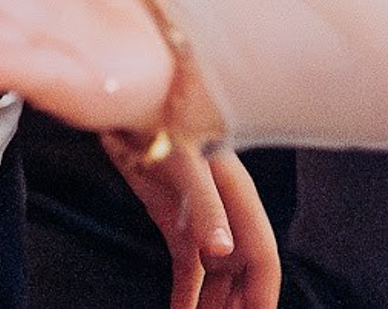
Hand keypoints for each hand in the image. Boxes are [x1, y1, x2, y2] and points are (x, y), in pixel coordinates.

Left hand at [102, 136, 280, 308]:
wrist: (124, 100)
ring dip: (211, 306)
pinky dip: (186, 297)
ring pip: (215, 278)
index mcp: (238, 199)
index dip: (262, 296)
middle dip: (235, 306)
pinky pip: (187, 270)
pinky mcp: (174, 220)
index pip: (263, 258)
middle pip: (240, 276)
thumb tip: (223, 249)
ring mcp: (200, 219)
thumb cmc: (160, 122)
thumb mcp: (185, 164)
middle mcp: (226, 213)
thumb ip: (206, 206)